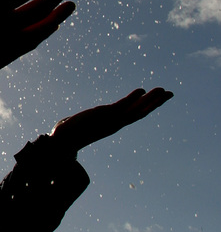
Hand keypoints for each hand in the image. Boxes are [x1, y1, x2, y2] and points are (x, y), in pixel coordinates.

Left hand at [50, 88, 173, 152]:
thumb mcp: (82, 123)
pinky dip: (133, 98)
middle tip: (170, 93)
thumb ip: (83, 122)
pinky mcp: (104, 115)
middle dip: (156, 103)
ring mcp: (111, 120)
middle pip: (141, 112)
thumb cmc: (68, 135)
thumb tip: (72, 123)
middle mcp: (115, 123)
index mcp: (112, 124)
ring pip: (136, 110)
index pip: (134, 114)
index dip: (147, 107)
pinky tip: (142, 90)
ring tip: (163, 91)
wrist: (61, 141)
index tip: (158, 99)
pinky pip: (122, 106)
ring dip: (151, 100)